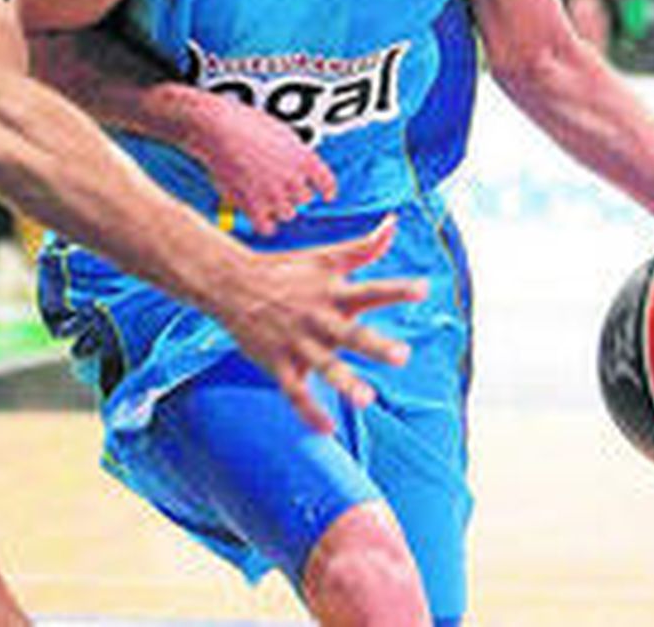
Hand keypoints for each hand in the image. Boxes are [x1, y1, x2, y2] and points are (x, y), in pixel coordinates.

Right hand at [192, 96, 337, 235]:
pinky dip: (264, 224)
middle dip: (294, 194)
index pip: (326, 181)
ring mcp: (274, 194)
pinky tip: (260, 219)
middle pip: (304, 199)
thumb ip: (293, 152)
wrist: (219, 130)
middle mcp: (294, 179)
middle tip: (280, 188)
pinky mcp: (254, 205)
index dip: (327, 190)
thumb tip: (296, 166)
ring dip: (280, 208)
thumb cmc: (245, 124)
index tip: (327, 195)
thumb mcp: (280, 132)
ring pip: (288, 213)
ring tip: (266, 199)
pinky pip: (267, 227)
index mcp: (304, 158)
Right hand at [216, 216, 426, 431]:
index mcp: (332, 292)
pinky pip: (293, 391)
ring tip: (366, 399)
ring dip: (344, 382)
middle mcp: (317, 317)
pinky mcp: (277, 362)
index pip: (369, 289)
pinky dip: (308, 411)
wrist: (229, 283)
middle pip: (350, 333)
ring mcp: (296, 342)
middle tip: (402, 356)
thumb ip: (364, 247)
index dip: (396, 289)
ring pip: (323, 365)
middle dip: (375, 345)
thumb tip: (394, 224)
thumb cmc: (285, 270)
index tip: (423, 289)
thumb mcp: (325, 257)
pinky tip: (326, 429)